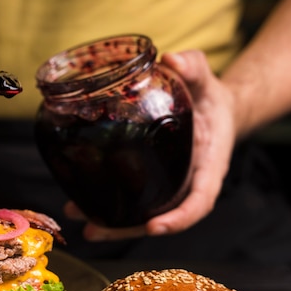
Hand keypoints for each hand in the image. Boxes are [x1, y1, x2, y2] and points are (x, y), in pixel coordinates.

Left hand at [64, 50, 236, 240]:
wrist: (210, 109)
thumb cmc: (209, 97)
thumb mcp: (205, 80)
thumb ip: (194, 67)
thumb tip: (172, 59)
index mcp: (208, 167)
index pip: (198, 201)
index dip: (178, 219)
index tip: (153, 226)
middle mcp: (186, 183)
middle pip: (160, 217)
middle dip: (127, 230)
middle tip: (93, 230)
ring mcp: (167, 185)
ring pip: (141, 213)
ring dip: (111, 223)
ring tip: (80, 222)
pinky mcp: (150, 179)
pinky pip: (131, 197)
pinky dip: (107, 203)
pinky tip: (80, 202)